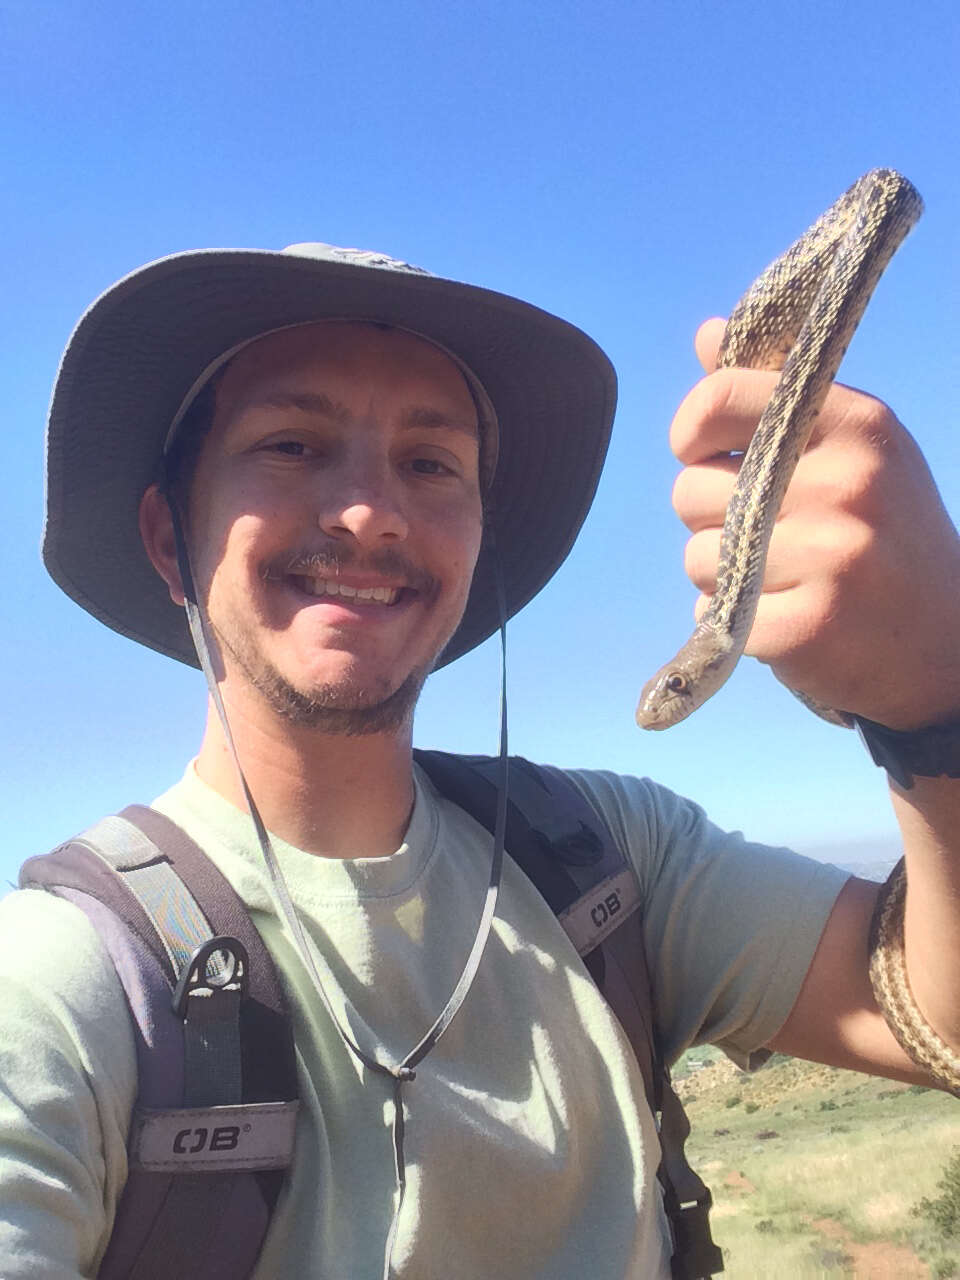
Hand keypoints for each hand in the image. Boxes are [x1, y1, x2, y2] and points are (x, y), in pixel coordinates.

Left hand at [668, 318, 959, 728]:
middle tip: (771, 534)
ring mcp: (831, 557)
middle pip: (691, 488)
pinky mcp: (807, 626)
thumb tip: (707, 334)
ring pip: (696, 556)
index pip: (720, 399)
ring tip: (784, 578)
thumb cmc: (881, 534)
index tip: (703, 454)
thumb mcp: (848, 449)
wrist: (943, 644)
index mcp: (857, 424)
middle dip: (711, 517)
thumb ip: (771, 394)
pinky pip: (713, 612)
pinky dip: (732, 622)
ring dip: (722, 575)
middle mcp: (848, 483)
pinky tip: (785, 619)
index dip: (691, 431)